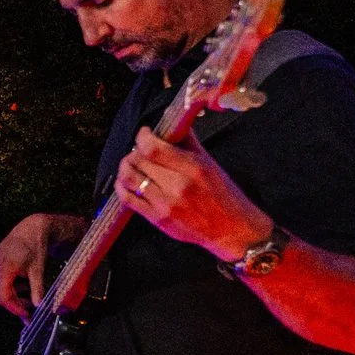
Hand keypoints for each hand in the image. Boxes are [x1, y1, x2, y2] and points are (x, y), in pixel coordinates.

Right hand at [0, 213, 86, 318]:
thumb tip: (39, 305)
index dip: (15, 308)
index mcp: (4, 268)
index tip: (26, 314)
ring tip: (27, 291)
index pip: (4, 297)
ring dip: (11, 295)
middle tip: (29, 307)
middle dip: (14, 304)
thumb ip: (37, 289)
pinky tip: (20, 282)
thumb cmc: (34, 246)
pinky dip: (7, 286)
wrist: (31, 229)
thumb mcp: (38, 270)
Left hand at [117, 128, 271, 259]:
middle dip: (134, 151)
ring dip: (126, 168)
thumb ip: (188, 142)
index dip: (142, 137)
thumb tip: (174, 124)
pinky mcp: (158, 219)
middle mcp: (177, 186)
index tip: (144, 134)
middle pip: (137, 161)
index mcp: (192, 168)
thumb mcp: (210, 164)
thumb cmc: (225, 196)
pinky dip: (122, 188)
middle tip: (139, 150)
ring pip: (129, 179)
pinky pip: (129, 200)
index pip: (153, 147)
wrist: (232, 230)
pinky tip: (126, 182)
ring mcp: (165, 204)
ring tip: (132, 164)